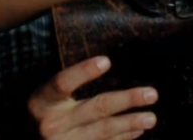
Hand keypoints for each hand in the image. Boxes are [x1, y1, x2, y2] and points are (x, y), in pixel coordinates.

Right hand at [28, 56, 158, 139]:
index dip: (84, 71)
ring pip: (103, 131)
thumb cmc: (41, 114)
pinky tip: (137, 131)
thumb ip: (67, 86)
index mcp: (43, 101)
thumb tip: (106, 65)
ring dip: (130, 123)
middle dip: (126, 100)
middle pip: (95, 108)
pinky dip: (122, 138)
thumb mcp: (45, 98)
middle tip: (152, 94)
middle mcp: (52, 124)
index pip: (63, 82)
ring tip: (151, 118)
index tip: (107, 61)